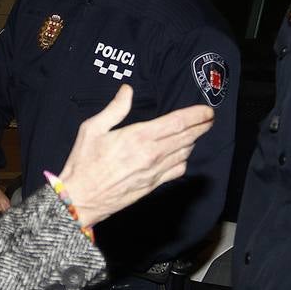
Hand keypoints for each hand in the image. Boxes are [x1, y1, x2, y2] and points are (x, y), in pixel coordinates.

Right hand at [58, 84, 213, 227]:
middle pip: (186, 137)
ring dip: (194, 140)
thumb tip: (127, 90)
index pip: (177, 123)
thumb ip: (115, 109)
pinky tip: (182, 154)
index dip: (196, 115)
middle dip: (201, 126)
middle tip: (209, 118)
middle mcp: (151, 155)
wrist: (81, 199)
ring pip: (184, 153)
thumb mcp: (92, 129)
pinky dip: (184, 159)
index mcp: (138, 137)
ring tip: (197, 132)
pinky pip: (177, 170)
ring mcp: (154, 172)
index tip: (207, 110)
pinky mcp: (153, 185)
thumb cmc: (83, 163)